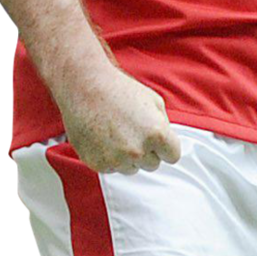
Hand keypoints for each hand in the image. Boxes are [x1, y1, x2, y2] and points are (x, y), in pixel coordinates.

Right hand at [58, 62, 181, 174]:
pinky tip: (103, 138)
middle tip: (131, 131)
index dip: (165, 146)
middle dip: (146, 151)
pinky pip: (112, 168)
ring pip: (131, 168)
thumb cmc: (118, 90)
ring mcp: (117, 160)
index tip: (155, 139)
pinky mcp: (99, 164)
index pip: (172, 156)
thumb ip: (164, 126)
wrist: (84, 87)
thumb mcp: (153, 101)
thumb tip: (165, 145)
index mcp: (157, 134)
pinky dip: (109, 157)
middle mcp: (138, 151)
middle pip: (152, 164)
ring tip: (115, 132)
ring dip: (127, 156)